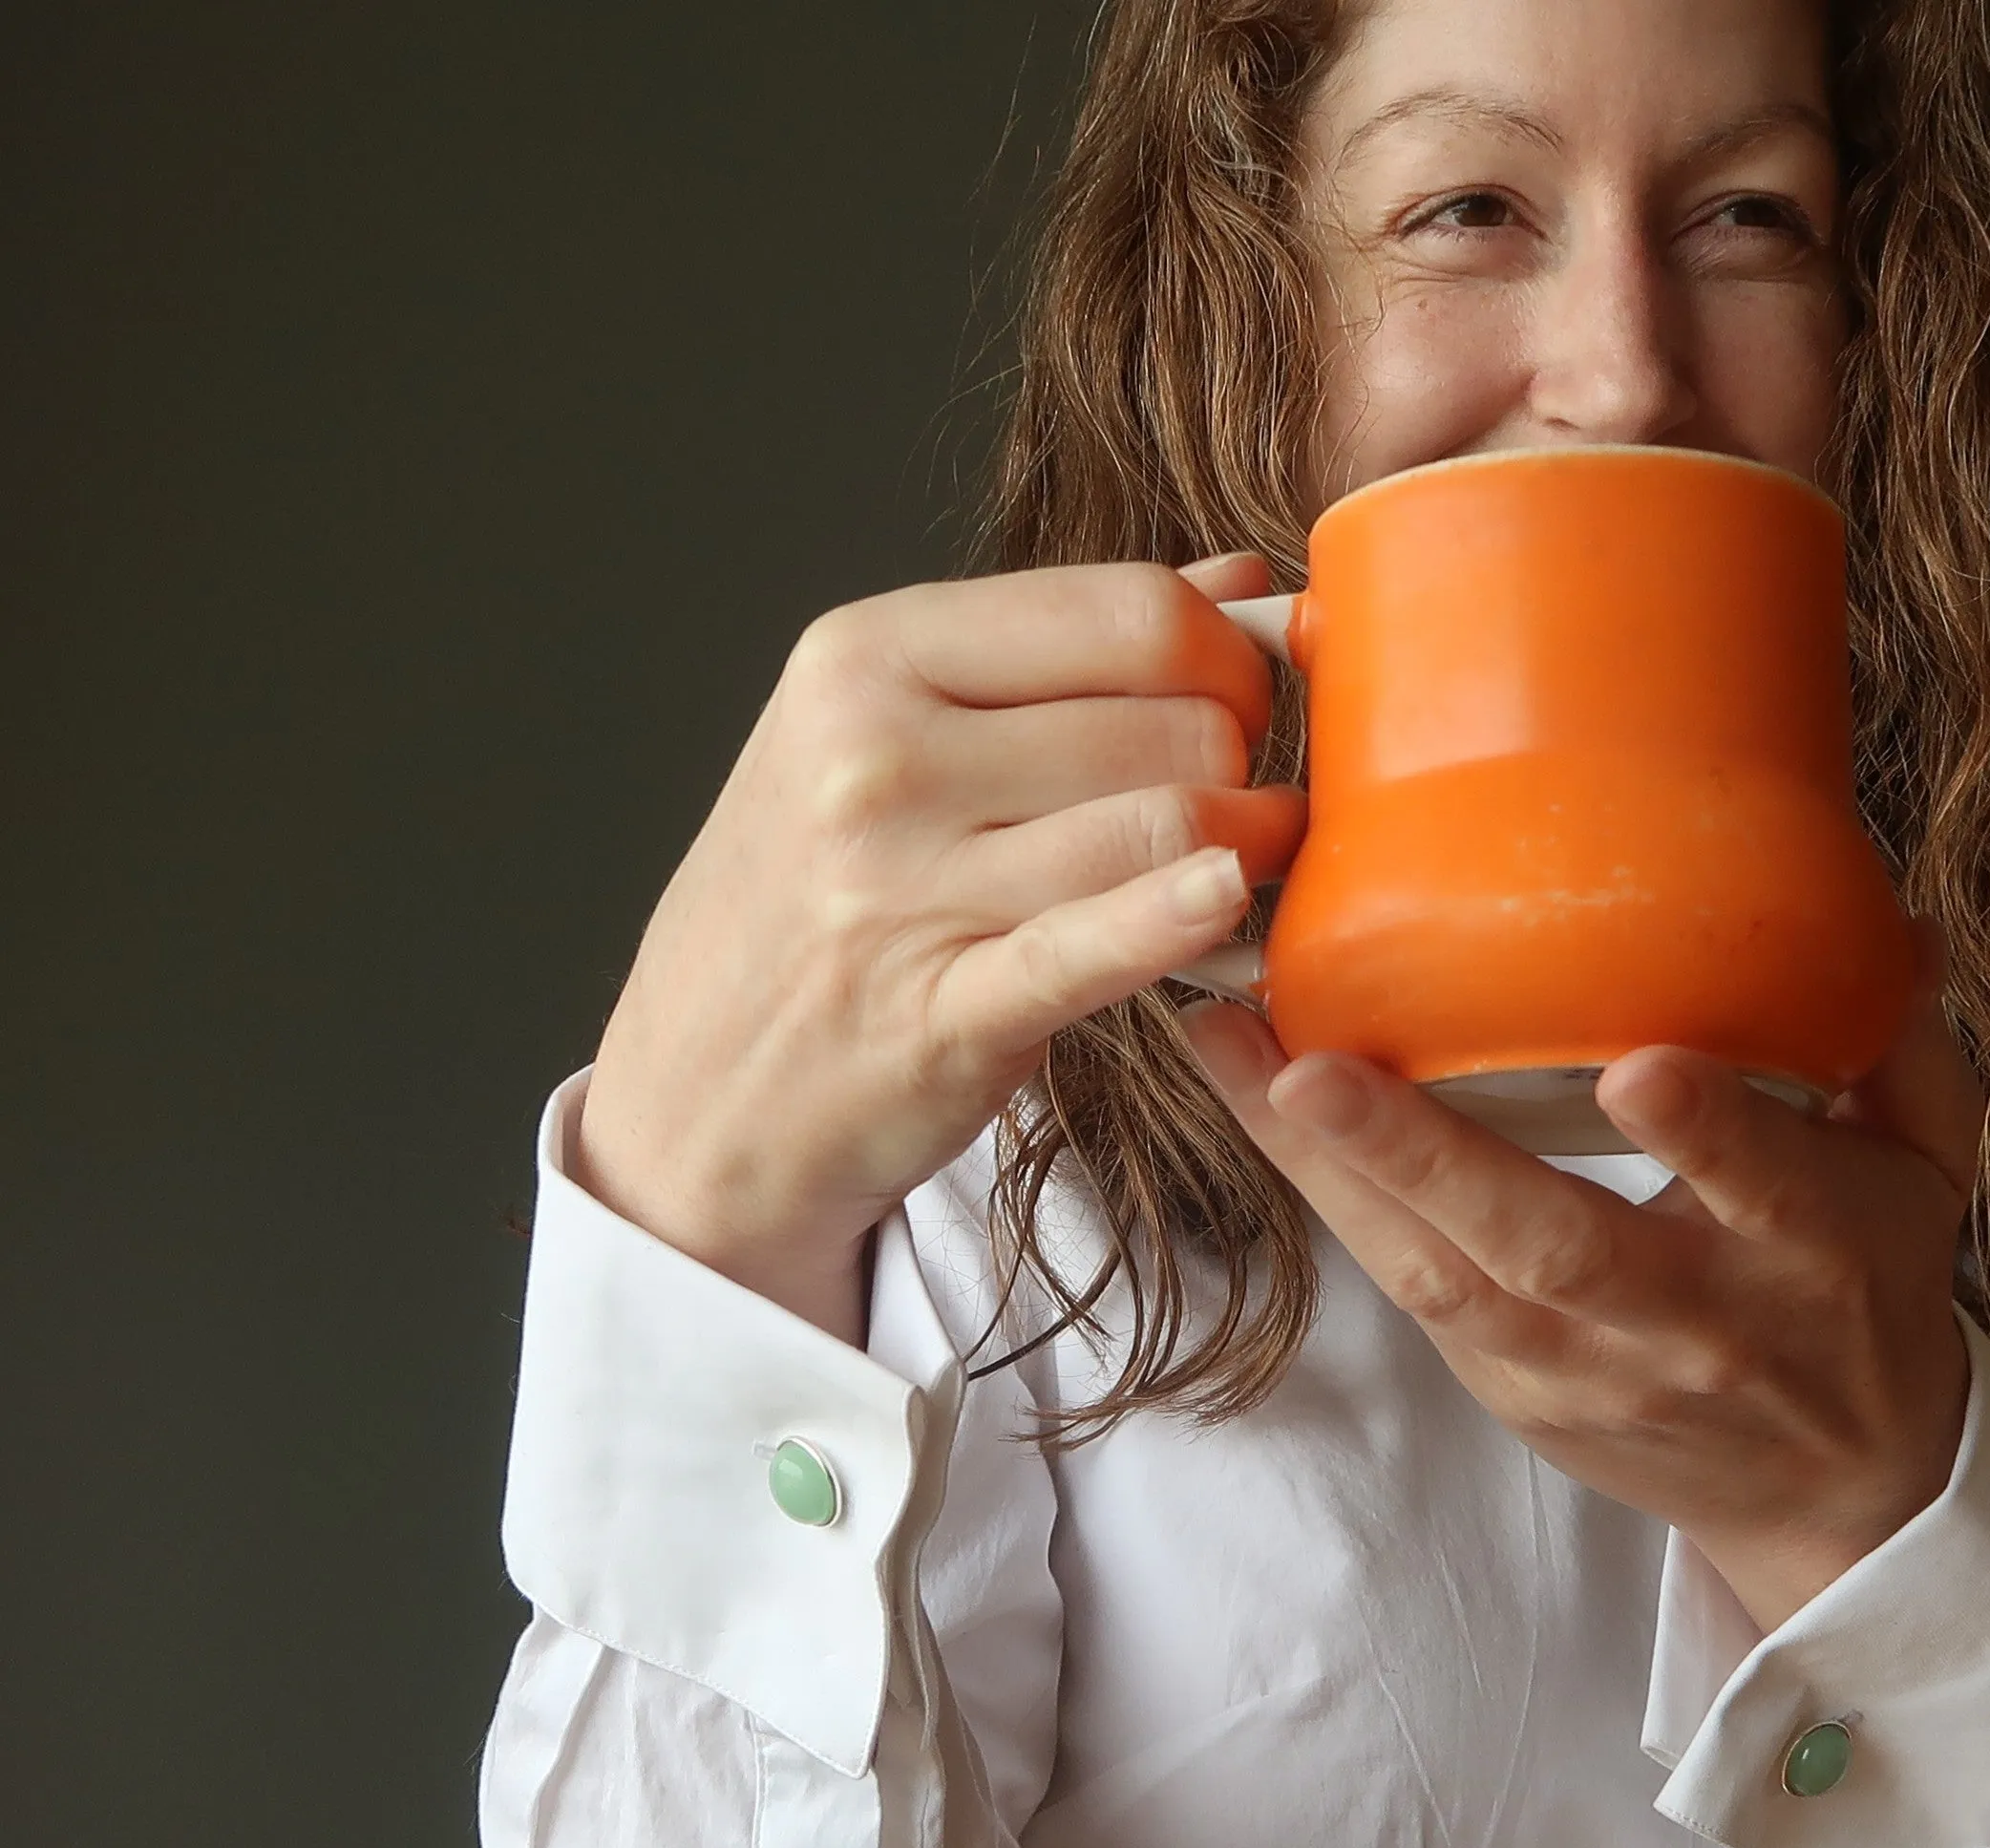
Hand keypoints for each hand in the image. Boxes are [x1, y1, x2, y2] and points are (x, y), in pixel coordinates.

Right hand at [577, 555, 1301, 1336]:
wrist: (698, 1095)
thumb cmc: (815, 907)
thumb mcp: (890, 740)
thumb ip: (1065, 657)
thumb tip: (1246, 583)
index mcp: (867, 658)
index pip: (1127, 611)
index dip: (1229, 656)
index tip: (1244, 705)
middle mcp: (875, 757)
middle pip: (1168, 721)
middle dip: (1244, 762)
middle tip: (1255, 803)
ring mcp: (900, 887)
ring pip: (1166, 825)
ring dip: (1254, 848)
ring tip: (1263, 866)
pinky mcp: (940, 1012)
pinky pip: (1099, 946)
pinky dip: (1185, 917)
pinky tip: (1234, 902)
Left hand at [1182, 939, 1983, 1630]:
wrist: (1835, 1495)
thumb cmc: (1871, 1296)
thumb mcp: (1929, 1172)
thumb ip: (1902, 1043)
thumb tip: (1885, 911)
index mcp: (1811, 1251)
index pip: (1763, 1192)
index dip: (1704, 1138)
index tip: (1639, 1071)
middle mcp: (1688, 1321)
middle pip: (1551, 1251)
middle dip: (1426, 1160)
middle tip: (1313, 1069)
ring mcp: (1583, 1370)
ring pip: (1441, 1277)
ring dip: (1327, 1170)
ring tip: (1230, 1053)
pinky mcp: (1511, 1392)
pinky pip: (1409, 1291)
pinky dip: (1332, 1199)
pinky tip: (1257, 1106)